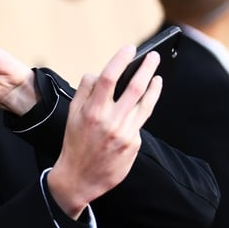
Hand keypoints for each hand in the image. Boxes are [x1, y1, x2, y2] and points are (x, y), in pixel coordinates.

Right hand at [47, 45, 162, 216]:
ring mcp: (125, 134)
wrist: (79, 178)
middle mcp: (111, 121)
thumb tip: (97, 74)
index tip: (130, 48)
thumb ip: (84, 92)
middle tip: (153, 57)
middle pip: (134, 88)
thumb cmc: (74, 144)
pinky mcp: (134, 144)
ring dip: (153, 87)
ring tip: (157, 77)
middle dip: (146, 69)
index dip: (120, 60)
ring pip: (144, 104)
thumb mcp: (71, 116)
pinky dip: (139, 112)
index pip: (109, 78)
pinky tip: (141, 106)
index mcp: (92, 112)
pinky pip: (138, 122)